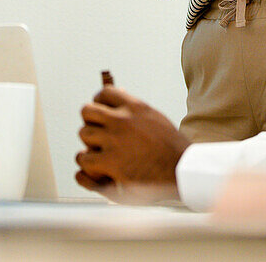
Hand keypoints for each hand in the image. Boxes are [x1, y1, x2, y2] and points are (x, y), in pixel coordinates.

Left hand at [75, 86, 190, 203]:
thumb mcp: (155, 118)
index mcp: (135, 107)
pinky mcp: (110, 164)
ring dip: (90, 147)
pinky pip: (83, 161)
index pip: (103, 94)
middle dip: (90, 123)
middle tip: (98, 136)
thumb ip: (134, 108)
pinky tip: (98, 172)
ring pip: (84, 136)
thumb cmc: (171, 147)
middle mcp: (122, 120)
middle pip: (87, 112)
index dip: (99, 104)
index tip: (101, 115)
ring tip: (99, 156)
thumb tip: (119, 92)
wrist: (182, 171)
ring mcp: (114, 142)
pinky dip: (87, 169)